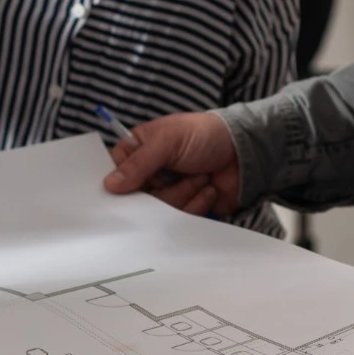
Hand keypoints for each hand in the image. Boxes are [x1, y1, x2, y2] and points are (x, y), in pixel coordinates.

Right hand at [101, 112, 241, 216]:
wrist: (244, 151)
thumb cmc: (204, 134)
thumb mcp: (168, 140)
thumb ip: (139, 163)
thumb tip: (109, 184)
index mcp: (138, 152)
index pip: (116, 175)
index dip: (120, 187)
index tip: (130, 190)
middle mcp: (149, 176)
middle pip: (138, 200)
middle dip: (162, 191)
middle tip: (176, 177)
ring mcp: (168, 193)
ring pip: (160, 211)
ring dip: (185, 193)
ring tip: (201, 176)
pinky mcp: (186, 209)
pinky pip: (181, 220)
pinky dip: (197, 204)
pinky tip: (209, 188)